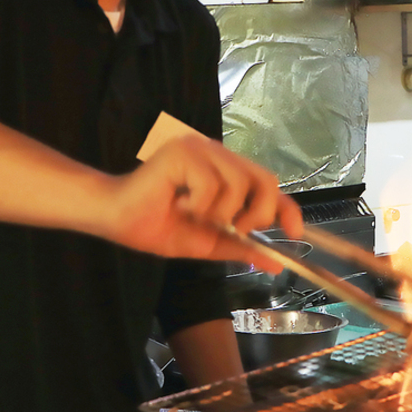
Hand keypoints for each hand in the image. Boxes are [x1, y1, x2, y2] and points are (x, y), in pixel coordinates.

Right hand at [96, 137, 302, 269]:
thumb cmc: (156, 226)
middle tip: (234, 229)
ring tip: (194, 215)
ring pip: (238, 183)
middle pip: (265, 180)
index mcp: (226, 173)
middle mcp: (218, 155)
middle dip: (257, 213)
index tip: (295, 234)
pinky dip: (198, 204)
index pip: (269, 186)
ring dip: (220, 212)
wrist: (116, 219)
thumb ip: (241, 248)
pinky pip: (211, 184)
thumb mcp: (208, 243)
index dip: (287, 208)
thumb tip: (275, 262)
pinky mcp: (184, 151)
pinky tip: (178, 204)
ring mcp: (201, 148)